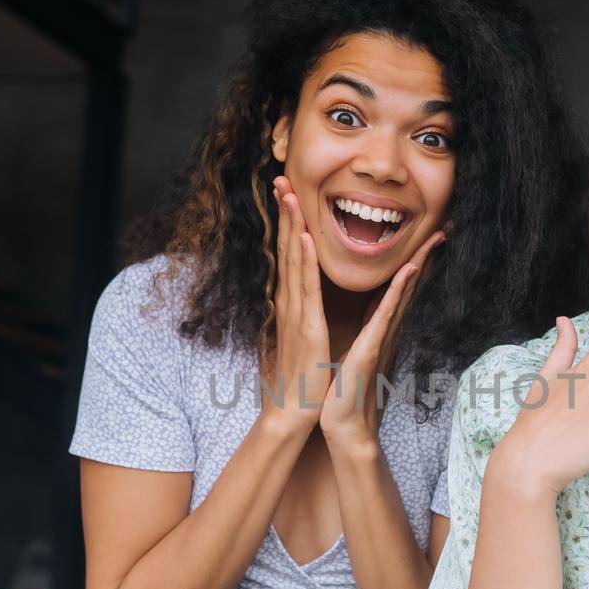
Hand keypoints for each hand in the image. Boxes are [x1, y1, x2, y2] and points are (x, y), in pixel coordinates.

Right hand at [262, 175, 332, 434]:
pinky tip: (304, 238)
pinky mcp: (308, 328)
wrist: (295, 411)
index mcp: (294, 304)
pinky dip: (304, 262)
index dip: (288, 223)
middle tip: (280, 178)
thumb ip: (302, 315)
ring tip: (289, 194)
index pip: (290, 255)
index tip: (287, 194)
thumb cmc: (302, 378)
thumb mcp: (304, 337)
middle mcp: (291, 303)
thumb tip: (301, 301)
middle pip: (287, 249)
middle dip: (284, 213)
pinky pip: (306, 289)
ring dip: (291, 226)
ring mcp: (297, 314)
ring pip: (293, 261)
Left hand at [320, 224, 446, 450]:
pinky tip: (409, 271)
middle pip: (408, 287)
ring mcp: (381, 339)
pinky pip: (385, 314)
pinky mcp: (371, 349)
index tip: (425, 239)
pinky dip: (398, 291)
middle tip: (444, 228)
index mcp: (379, 331)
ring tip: (433, 239)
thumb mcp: (355, 357)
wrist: (343, 427)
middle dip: (425, 256)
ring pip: (402, 294)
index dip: (412, 263)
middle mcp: (386, 331)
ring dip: (418, 264)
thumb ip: (366, 338)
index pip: (397, 290)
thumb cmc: (345, 394)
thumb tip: (369, 324)